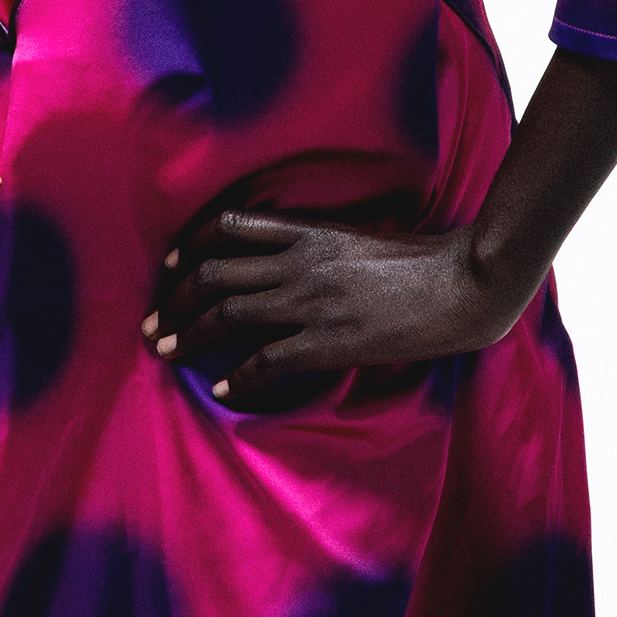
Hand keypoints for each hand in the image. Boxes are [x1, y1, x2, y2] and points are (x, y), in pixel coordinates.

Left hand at [143, 205, 523, 404]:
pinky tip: (220, 389)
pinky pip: (265, 360)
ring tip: (164, 352)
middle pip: (213, 274)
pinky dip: (236, 376)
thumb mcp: (363, 239)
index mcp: (311, 231)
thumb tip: (296, 262)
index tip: (169, 266)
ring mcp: (312, 301)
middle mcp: (300, 262)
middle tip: (152, 324)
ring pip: (227, 314)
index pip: (230, 226)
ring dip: (187, 334)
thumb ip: (323, 246)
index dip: (190, 247)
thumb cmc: (425, 262)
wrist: (465, 281)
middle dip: (172, 299)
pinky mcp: (329, 340)